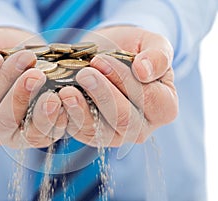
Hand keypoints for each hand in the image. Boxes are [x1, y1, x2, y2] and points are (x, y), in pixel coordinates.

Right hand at [0, 28, 66, 147]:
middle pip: (4, 122)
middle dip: (22, 97)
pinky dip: (58, 124)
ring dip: (43, 117)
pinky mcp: (37, 136)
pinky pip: (48, 136)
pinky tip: (65, 107)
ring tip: (54, 97)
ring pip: (28, 136)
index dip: (4, 79)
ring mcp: (15, 136)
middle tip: (37, 75)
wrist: (18, 60)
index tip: (24, 57)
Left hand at [59, 26, 177, 146]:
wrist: (109, 56)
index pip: (149, 99)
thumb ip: (159, 55)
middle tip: (84, 73)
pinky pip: (81, 132)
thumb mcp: (152, 44)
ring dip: (82, 111)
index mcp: (164, 107)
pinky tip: (60, 101)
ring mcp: (117, 135)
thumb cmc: (132, 50)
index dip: (124, 80)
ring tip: (67, 91)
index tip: (101, 60)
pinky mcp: (94, 135)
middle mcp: (142, 127)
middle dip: (102, 95)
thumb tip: (144, 71)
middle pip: (124, 120)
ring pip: (100, 132)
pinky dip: (69, 118)